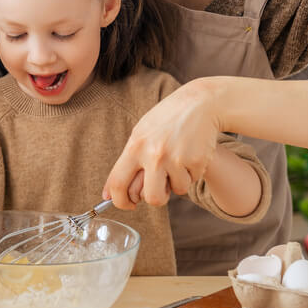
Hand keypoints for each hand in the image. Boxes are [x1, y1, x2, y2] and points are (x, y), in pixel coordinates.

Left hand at [103, 79, 220, 207]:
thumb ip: (126, 163)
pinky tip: (190, 153)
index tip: (127, 204)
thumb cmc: (166, 119)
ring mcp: (176, 158)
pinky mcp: (197, 161)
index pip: (118, 183)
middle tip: (160, 190)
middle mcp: (154, 154)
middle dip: (156, 198)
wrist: (199, 103)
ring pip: (176, 191)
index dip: (120, 201)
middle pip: (152, 198)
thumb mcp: (140, 133)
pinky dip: (192, 172)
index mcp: (135, 147)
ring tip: (178, 161)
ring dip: (178, 182)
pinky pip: (192, 180)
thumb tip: (108, 195)